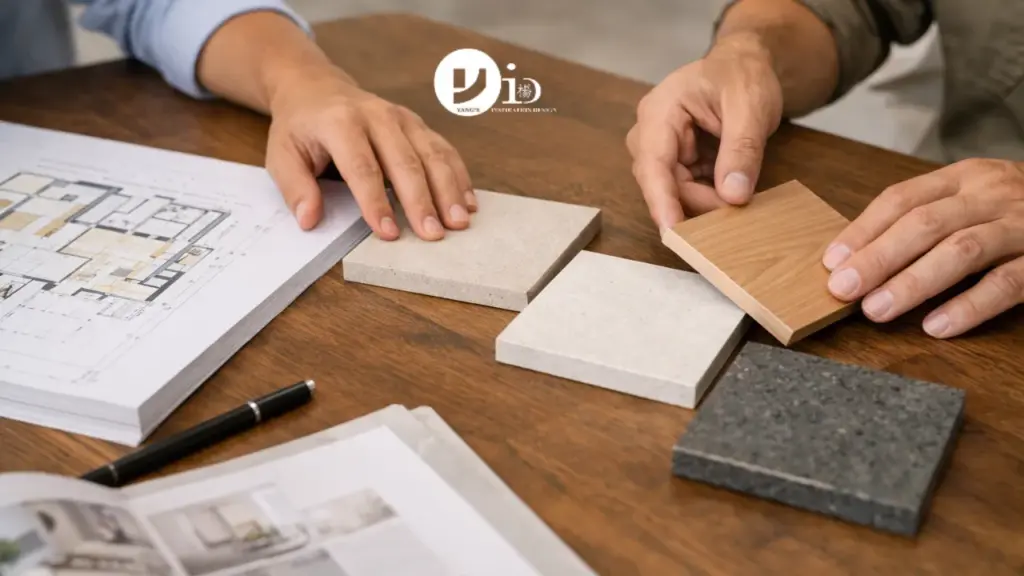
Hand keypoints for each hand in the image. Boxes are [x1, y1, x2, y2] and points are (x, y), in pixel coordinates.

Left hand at [265, 66, 475, 239]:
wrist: (315, 86)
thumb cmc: (300, 126)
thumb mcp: (281, 154)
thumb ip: (295, 188)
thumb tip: (310, 220)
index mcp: (340, 122)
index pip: (362, 167)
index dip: (376, 202)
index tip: (388, 232)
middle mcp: (376, 116)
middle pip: (405, 162)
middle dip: (421, 201)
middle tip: (434, 234)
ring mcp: (402, 118)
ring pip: (432, 154)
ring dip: (448, 190)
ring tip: (459, 222)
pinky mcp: (417, 124)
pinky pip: (443, 149)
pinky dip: (458, 176)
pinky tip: (467, 202)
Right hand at [626, 34, 782, 229]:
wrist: (745, 65)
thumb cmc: (742, 75)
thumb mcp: (750, 107)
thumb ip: (742, 150)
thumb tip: (734, 195)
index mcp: (660, 111)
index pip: (653, 162)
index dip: (661, 200)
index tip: (673, 230)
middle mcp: (651, 133)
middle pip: (661, 183)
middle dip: (695, 203)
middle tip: (735, 213)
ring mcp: (661, 149)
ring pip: (674, 191)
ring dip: (704, 202)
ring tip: (737, 204)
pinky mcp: (677, 162)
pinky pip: (686, 189)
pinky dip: (708, 197)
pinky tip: (730, 197)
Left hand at [823, 158, 1023, 337]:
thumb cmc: (1018, 210)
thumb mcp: (974, 199)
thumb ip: (928, 219)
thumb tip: (858, 257)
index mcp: (965, 178)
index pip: (903, 199)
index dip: (863, 230)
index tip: (831, 261)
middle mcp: (992, 194)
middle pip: (924, 224)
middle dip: (877, 258)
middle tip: (841, 289)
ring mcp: (1023, 225)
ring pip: (961, 251)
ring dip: (913, 282)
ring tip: (877, 310)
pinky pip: (1007, 283)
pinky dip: (970, 306)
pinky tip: (938, 327)